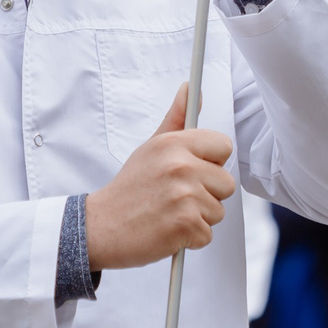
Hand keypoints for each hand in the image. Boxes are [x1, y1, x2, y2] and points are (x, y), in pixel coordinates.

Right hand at [84, 87, 235, 270]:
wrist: (101, 226)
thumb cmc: (131, 188)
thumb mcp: (151, 148)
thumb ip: (176, 119)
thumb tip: (190, 88)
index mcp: (173, 144)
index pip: (223, 146)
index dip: (210, 163)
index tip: (191, 172)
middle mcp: (181, 166)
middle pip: (226, 183)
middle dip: (206, 195)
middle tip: (175, 198)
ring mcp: (184, 196)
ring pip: (218, 211)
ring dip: (197, 219)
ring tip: (169, 214)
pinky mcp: (185, 224)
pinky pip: (207, 235)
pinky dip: (189, 239)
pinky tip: (167, 230)